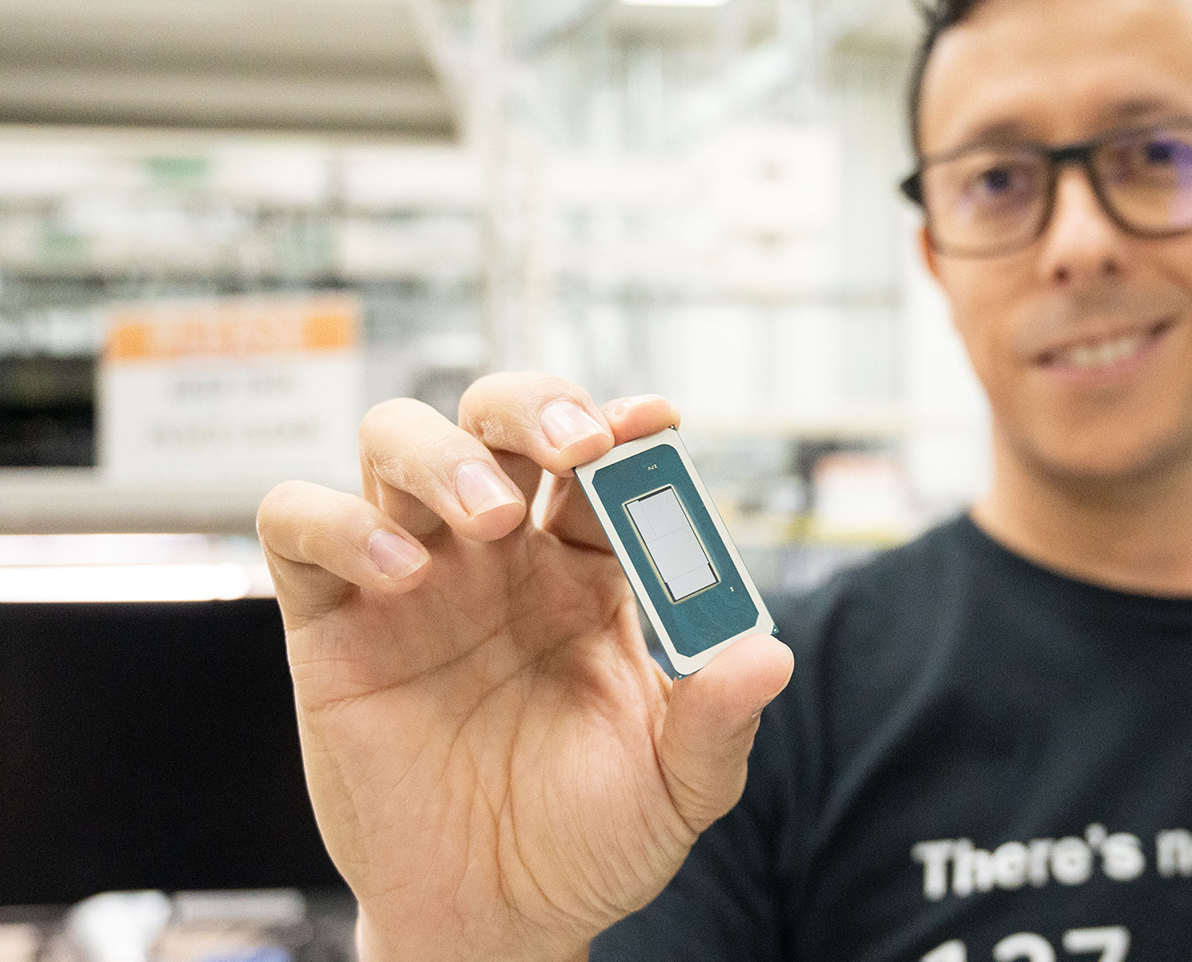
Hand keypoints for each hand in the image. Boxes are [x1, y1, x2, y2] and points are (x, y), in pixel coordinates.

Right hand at [257, 374, 792, 961]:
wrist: (499, 920)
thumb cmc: (591, 839)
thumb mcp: (678, 786)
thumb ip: (719, 719)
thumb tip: (769, 656)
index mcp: (587, 569)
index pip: (599, 460)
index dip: (622, 425)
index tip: (651, 422)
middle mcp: (499, 555)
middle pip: (496, 417)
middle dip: (532, 402)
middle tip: (573, 445)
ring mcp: (412, 578)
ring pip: (397, 442)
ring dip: (444, 454)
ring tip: (488, 519)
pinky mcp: (331, 623)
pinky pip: (300, 526)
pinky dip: (339, 523)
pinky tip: (400, 573)